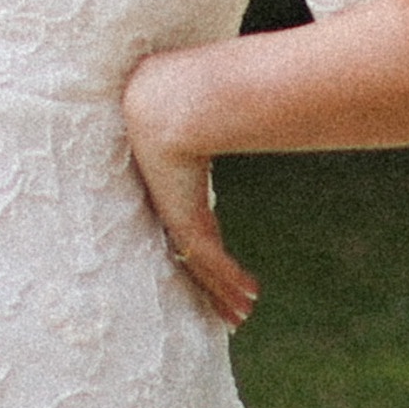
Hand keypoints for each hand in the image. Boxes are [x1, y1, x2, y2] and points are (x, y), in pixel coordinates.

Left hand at [118, 47, 259, 326]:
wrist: (161, 106)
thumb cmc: (174, 103)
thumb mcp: (195, 118)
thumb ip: (209, 116)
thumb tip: (223, 92)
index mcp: (171, 195)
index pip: (191, 237)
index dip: (207, 260)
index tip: (220, 277)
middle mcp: (172, 213)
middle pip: (193, 263)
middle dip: (213, 290)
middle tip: (228, 313)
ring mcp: (179, 220)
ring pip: (204, 269)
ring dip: (225, 292)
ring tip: (240, 315)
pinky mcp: (187, 222)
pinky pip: (211, 261)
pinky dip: (230, 280)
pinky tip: (247, 295)